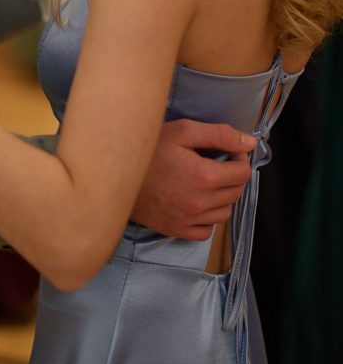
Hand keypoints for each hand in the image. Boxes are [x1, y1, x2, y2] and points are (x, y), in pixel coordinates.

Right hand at [131, 119, 255, 239]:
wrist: (114, 174)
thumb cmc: (148, 149)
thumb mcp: (182, 131)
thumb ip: (219, 135)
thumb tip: (249, 142)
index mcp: (204, 177)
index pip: (242, 172)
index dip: (239, 157)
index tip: (228, 151)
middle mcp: (200, 203)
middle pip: (235, 192)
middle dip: (232, 176)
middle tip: (215, 163)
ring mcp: (188, 219)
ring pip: (224, 213)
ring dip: (222, 197)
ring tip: (206, 182)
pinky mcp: (176, 230)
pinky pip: (206, 231)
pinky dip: (207, 218)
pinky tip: (196, 202)